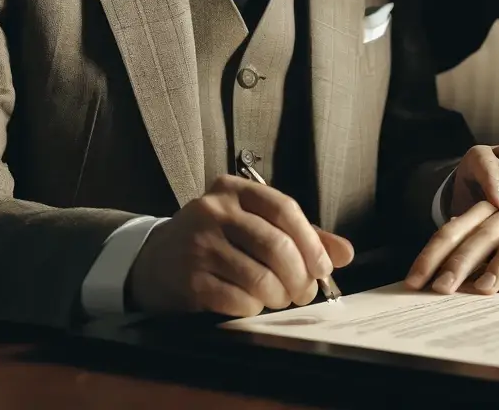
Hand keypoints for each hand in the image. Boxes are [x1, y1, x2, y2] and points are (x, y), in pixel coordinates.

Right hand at [127, 175, 353, 315]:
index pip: (284, 207)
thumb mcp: (253, 224)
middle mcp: (214, 211)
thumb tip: (344, 253)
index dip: (311, 240)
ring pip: (258, 275)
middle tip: (306, 291)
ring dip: (279, 295)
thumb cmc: (215, 239)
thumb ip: (299, 234)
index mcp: (234, 190)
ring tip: (281, 299)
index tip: (324, 266)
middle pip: (275, 244)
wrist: (154, 260)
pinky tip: (253, 306)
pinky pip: (236, 298)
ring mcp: (199, 245)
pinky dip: (253, 308)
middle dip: (299, 274)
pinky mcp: (188, 279)